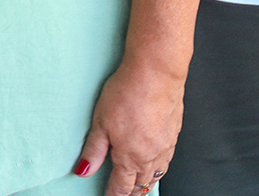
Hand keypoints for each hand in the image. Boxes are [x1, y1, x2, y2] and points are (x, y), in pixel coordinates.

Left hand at [74, 62, 181, 193]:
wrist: (156, 73)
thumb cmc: (127, 93)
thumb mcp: (100, 122)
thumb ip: (93, 150)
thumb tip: (84, 171)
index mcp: (130, 157)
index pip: (121, 186)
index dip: (114, 194)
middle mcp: (150, 156)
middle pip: (141, 183)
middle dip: (132, 192)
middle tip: (125, 194)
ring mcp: (165, 145)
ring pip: (158, 173)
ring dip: (148, 181)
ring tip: (141, 186)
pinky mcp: (174, 132)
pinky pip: (168, 159)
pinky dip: (161, 166)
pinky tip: (158, 162)